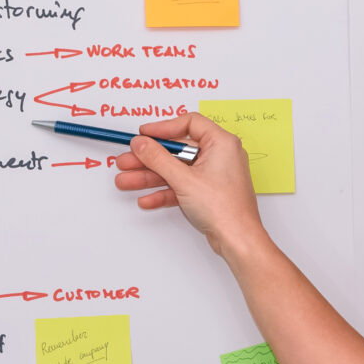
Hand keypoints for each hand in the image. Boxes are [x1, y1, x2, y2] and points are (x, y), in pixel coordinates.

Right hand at [110, 114, 263, 251]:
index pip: (189, 123)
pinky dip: (164, 191)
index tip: (144, 135)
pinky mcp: (208, 192)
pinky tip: (146, 199)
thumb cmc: (224, 208)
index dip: (163, 128)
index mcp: (221, 143)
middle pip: (177, 150)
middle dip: (149, 158)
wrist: (237, 240)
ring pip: (176, 170)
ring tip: (126, 181)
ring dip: (150, 176)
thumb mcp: (183, 179)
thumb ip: (158, 159)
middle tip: (127, 161)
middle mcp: (219, 156)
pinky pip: (181, 186)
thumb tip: (142, 144)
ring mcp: (213, 175)